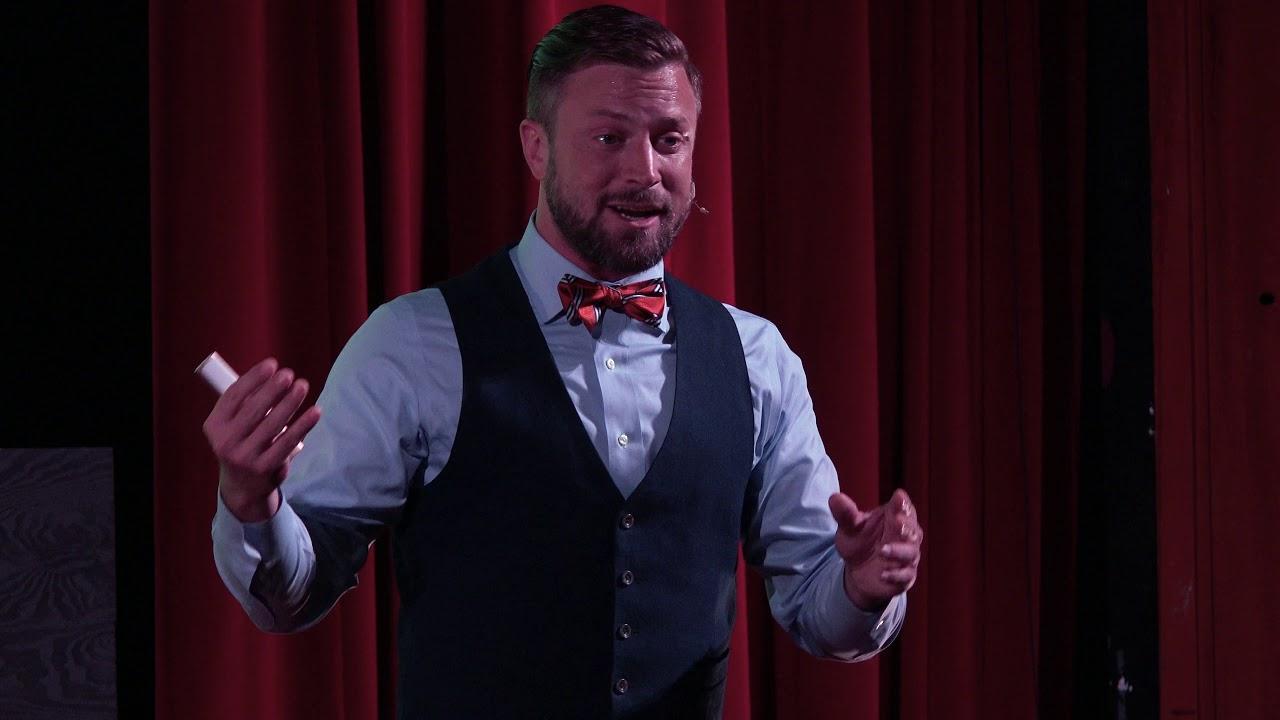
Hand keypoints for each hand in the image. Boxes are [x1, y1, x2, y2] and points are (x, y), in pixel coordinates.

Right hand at [202, 357, 321, 522]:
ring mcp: (244, 457)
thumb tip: (273, 375)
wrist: (243, 486)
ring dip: (290, 402)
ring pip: (272, 424)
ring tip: (302, 386)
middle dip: (273, 389)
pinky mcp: (264, 468)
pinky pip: (287, 442)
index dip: (253, 378)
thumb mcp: (233, 425)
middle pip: (253, 409)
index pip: (233, 396)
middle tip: (290, 374)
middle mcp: (225, 442)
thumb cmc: (242, 442)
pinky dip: (302, 425)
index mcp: (214, 425)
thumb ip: (246, 403)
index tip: (271, 364)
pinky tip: (315, 411)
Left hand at [828, 488, 922, 610]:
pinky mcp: (905, 576)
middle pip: (913, 529)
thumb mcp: (849, 527)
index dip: (903, 503)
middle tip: (897, 521)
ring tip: (882, 551)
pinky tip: (882, 574)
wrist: (857, 572)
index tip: (898, 498)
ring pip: (911, 552)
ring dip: (899, 551)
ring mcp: (907, 556)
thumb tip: (835, 498)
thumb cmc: (858, 542)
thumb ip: (845, 514)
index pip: (904, 507)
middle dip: (906, 525)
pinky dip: (896, 575)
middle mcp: (905, 536)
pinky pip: (906, 575)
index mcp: (894, 517)